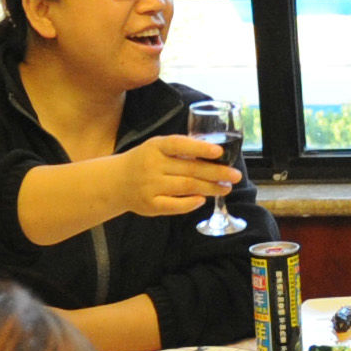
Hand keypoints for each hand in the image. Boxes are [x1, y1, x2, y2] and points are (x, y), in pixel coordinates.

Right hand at [119, 134, 236, 220]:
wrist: (115, 181)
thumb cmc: (144, 162)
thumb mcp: (157, 148)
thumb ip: (180, 150)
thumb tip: (214, 155)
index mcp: (155, 147)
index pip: (179, 145)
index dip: (200, 147)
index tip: (219, 151)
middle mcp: (152, 165)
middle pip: (189, 169)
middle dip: (216, 172)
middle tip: (235, 175)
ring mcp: (150, 186)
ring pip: (186, 187)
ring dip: (209, 188)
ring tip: (225, 187)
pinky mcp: (150, 204)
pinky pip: (174, 205)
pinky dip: (190, 203)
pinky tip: (202, 199)